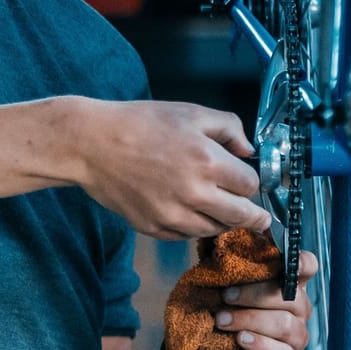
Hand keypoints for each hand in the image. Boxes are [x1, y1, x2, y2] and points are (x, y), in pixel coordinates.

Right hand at [66, 98, 272, 239]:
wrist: (91, 144)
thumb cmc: (140, 124)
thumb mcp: (190, 113)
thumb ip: (229, 127)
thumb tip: (248, 151)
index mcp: (208, 162)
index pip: (251, 186)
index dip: (252, 182)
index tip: (247, 181)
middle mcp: (194, 194)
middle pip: (241, 217)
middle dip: (253, 215)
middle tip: (259, 218)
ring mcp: (172, 215)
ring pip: (214, 230)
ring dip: (221, 221)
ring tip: (217, 209)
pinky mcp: (153, 228)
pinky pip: (185, 236)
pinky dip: (192, 226)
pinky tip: (188, 212)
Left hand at [214, 249, 316, 349]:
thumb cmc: (225, 310)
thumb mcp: (226, 284)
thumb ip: (231, 264)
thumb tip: (224, 233)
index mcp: (289, 286)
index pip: (308, 267)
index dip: (301, 261)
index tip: (286, 259)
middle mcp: (300, 310)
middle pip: (291, 298)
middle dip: (255, 295)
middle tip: (224, 297)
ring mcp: (298, 338)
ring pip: (286, 325)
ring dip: (250, 320)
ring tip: (221, 320)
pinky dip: (261, 346)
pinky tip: (241, 340)